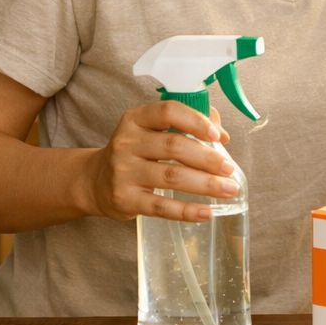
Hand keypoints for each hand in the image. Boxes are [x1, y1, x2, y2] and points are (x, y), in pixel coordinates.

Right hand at [83, 100, 236, 222]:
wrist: (95, 181)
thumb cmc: (137, 152)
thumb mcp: (153, 130)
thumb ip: (187, 124)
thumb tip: (223, 135)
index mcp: (136, 119)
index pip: (168, 112)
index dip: (196, 121)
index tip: (217, 135)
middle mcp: (127, 142)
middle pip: (174, 147)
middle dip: (208, 159)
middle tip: (230, 169)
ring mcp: (123, 172)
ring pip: (172, 177)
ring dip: (205, 184)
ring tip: (229, 189)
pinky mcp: (125, 199)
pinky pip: (161, 206)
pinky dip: (187, 211)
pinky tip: (206, 212)